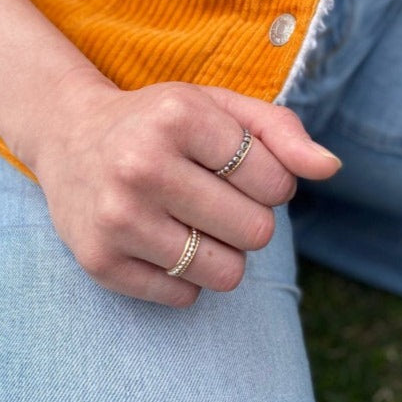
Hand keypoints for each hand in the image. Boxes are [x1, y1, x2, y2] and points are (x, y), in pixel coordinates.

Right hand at [29, 77, 340, 307]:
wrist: (69, 138)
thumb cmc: (156, 123)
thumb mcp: (216, 106)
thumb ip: (280, 130)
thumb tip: (332, 167)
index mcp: (178, 116)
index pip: (276, 182)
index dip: (270, 183)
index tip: (240, 173)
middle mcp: (141, 167)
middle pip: (256, 232)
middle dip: (248, 220)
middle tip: (213, 199)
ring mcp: (116, 219)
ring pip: (226, 273)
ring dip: (222, 252)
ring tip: (190, 223)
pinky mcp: (100, 262)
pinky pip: (184, 296)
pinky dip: (187, 275)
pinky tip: (161, 241)